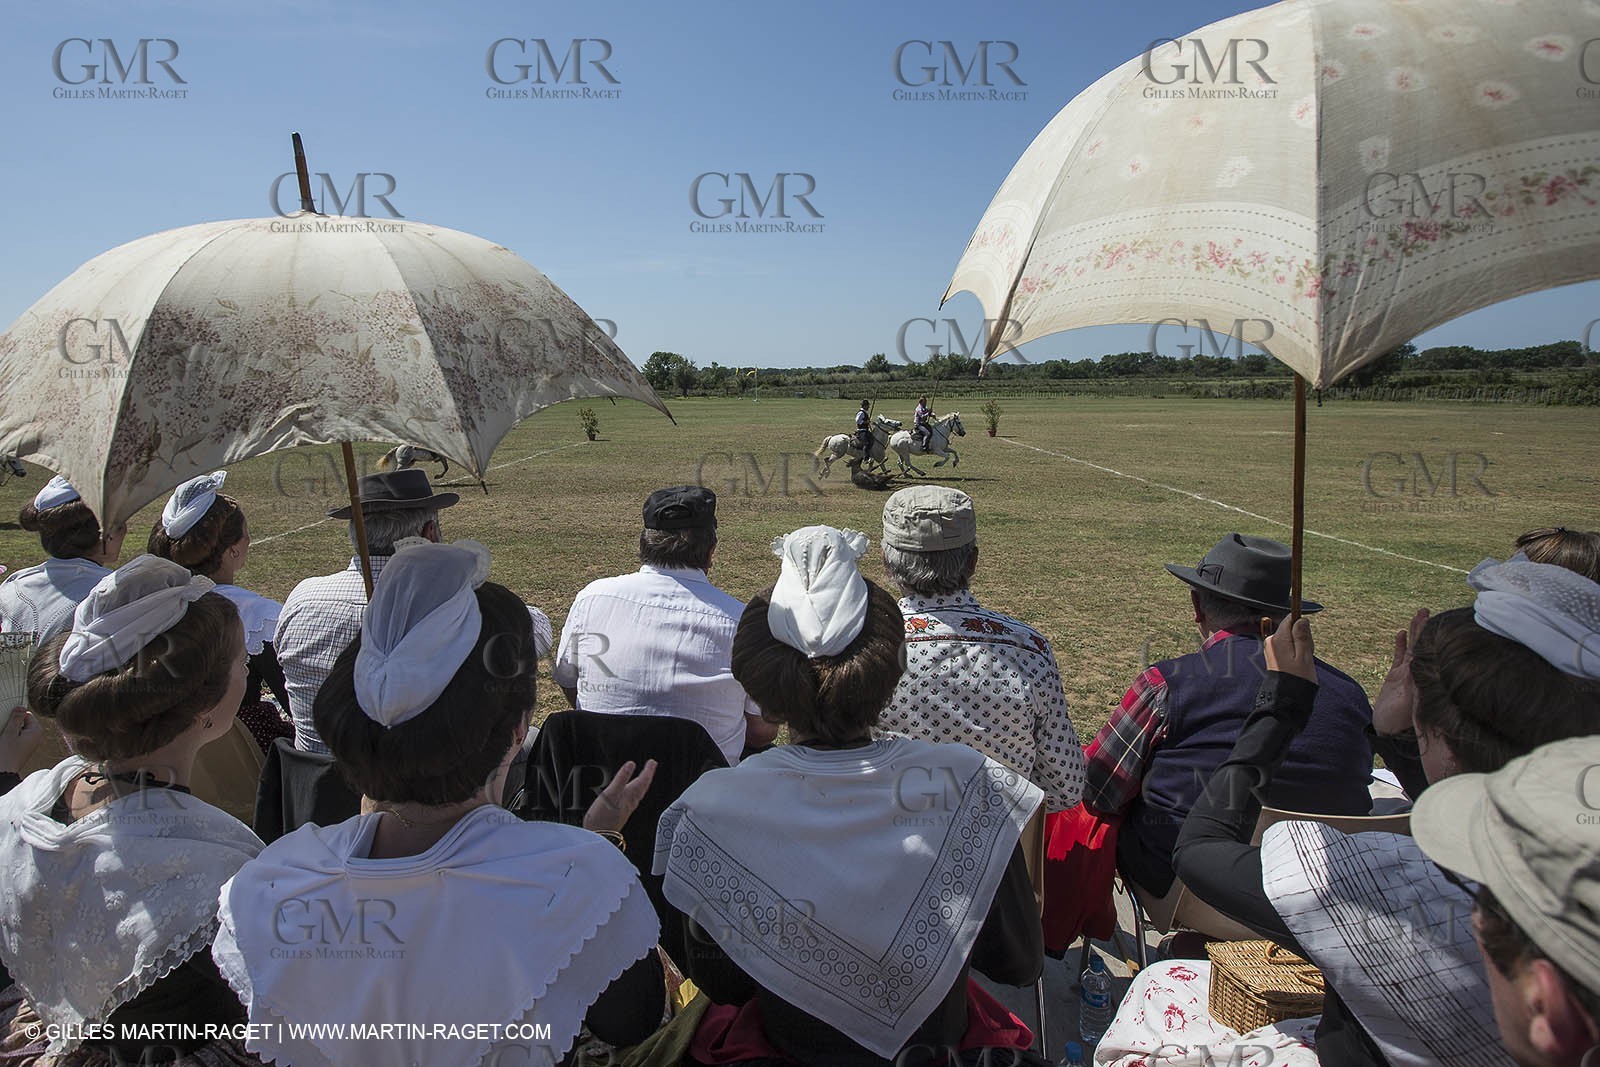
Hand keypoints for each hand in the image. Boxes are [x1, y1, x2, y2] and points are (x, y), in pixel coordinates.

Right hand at [0, 708, 42, 774]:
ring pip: (18, 730)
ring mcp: (30, 743)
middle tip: (5, 733)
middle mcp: (36, 737)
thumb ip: (16, 719)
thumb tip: (21, 707)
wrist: (4, 772)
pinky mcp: (23, 749)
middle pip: (22, 722)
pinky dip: (10, 738)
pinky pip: (16, 738)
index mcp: (36, 731)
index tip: (7, 721)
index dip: (15, 716)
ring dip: (10, 731)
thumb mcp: (10, 733)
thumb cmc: (7, 754)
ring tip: (5, 739)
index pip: (26, 715)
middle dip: (12, 724)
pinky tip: (5, 743)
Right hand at [582, 759, 657, 833]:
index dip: (648, 771)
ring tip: (644, 777)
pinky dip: (635, 792)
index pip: (642, 781)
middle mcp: (630, 802)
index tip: (652, 762)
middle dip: (647, 776)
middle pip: (643, 787)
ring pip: (638, 793)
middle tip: (651, 766)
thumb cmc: (602, 817)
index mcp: (629, 795)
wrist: (598, 837)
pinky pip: (633, 799)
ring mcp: (626, 808)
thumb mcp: (610, 794)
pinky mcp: (621, 813)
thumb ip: (621, 779)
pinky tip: (630, 794)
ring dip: (642, 783)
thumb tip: (631, 764)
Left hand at [1263, 616, 1315, 681]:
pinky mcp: (1275, 656)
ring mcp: (1272, 649)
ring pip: (1291, 639)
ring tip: (1303, 661)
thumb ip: (1302, 636)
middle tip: (1306, 653)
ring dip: (1301, 647)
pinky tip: (1299, 664)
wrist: (1287, 697)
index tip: (1307, 637)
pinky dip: (1296, 653)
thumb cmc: (1297, 679)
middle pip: (1291, 629)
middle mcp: (1272, 642)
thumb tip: (1301, 619)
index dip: (1302, 625)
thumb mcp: (1304, 656)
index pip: (1289, 620)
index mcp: (1278, 639)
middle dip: (1302, 638)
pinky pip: (1288, 648)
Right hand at [1373, 608, 1428, 736]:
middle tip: (1427, 611)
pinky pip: (1398, 657)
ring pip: (1412, 647)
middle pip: (1423, 646)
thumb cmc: (1400, 723)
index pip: (1432, 654)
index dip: (1436, 639)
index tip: (1442, 624)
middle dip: (1425, 629)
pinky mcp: (1395, 677)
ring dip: (1414, 631)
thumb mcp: (1413, 706)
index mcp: (1425, 679)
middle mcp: (1418, 674)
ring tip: (1419, 614)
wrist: (1387, 731)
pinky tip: (1401, 633)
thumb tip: (1424, 673)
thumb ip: (1418, 689)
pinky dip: (1400, 645)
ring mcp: (1407, 674)